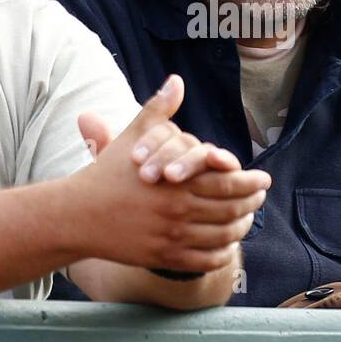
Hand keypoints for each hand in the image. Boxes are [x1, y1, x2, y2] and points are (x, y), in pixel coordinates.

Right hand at [70, 75, 270, 273]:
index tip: (263, 179)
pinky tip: (227, 245)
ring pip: (222, 236)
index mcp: (178, 180)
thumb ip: (158, 109)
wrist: (77, 215)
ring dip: (241, 228)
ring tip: (247, 219)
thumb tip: (175, 81)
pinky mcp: (163, 257)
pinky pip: (205, 260)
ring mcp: (172, 236)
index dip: (251, 182)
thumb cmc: (107, 173)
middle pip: (231, 209)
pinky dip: (222, 254)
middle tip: (260, 197)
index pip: (229, 181)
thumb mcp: (133, 136)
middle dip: (252, 203)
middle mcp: (179, 209)